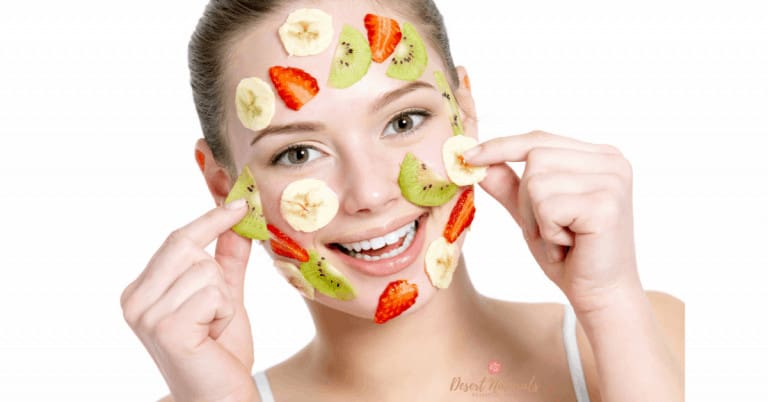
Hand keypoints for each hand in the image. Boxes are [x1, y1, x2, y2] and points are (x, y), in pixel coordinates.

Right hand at [121, 201, 256, 400]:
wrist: (221, 396)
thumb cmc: (220, 351)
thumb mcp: (226, 296)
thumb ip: (228, 259)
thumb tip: (238, 219)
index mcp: (141, 290)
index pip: (177, 239)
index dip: (210, 220)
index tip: (240, 203)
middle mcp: (134, 300)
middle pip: (188, 248)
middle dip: (217, 275)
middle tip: (216, 311)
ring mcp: (146, 315)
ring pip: (206, 272)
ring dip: (223, 300)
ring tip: (211, 330)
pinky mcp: (166, 329)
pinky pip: (213, 294)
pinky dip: (224, 314)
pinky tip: (211, 338)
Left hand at [463, 131, 639, 313]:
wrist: (599, 295)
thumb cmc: (569, 255)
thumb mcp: (532, 213)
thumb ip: (509, 185)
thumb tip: (475, 160)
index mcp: (598, 156)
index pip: (539, 138)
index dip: (501, 146)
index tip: (467, 156)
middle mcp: (611, 161)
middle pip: (535, 157)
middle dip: (527, 200)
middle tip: (550, 230)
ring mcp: (612, 180)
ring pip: (537, 181)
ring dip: (537, 219)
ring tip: (562, 238)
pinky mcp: (606, 204)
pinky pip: (547, 206)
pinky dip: (548, 232)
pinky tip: (570, 246)